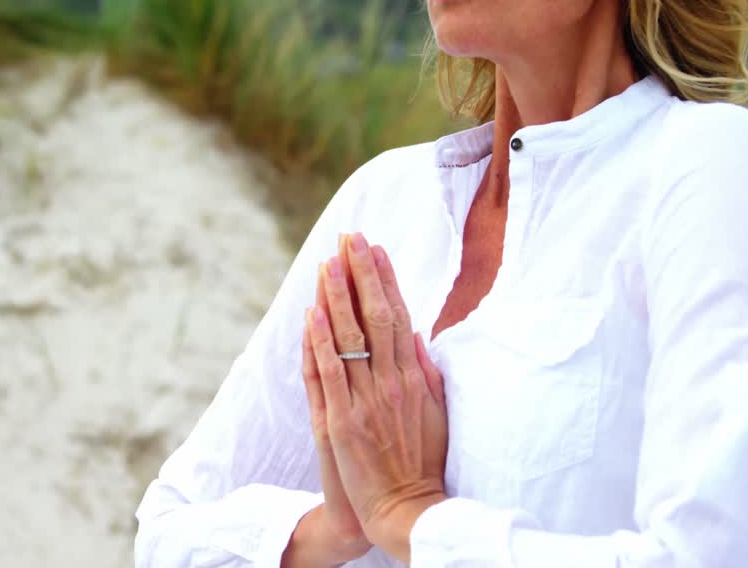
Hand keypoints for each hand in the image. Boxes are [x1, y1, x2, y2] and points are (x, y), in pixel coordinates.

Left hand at [307, 232, 448, 562]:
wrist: (405, 510)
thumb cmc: (422, 463)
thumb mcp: (436, 413)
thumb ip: (427, 372)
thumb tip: (417, 333)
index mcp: (414, 378)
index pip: (398, 315)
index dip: (385, 279)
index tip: (375, 248)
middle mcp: (391, 383)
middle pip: (375, 316)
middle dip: (361, 274)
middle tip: (350, 238)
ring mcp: (365, 401)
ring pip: (349, 338)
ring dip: (337, 296)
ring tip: (327, 261)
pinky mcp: (340, 421)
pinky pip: (327, 373)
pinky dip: (319, 341)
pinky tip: (312, 313)